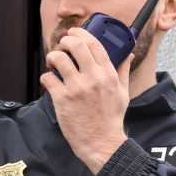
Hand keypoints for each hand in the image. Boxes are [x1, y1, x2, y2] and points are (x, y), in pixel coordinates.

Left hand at [39, 28, 130, 173]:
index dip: (81, 33)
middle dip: (65, 41)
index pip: (94, 44)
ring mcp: (77, 88)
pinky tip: (50, 82)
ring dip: (52, 57)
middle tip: (61, 45)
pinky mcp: (62, 99)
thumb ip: (123, 72)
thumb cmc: (111, 119)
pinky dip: (46, 78)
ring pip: (58, 59)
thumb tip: (129, 55)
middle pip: (76, 45)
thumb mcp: (123, 93)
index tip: (74, 32)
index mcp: (108, 75)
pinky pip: (48, 78)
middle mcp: (93, 78)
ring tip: (53, 63)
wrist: (102, 143)